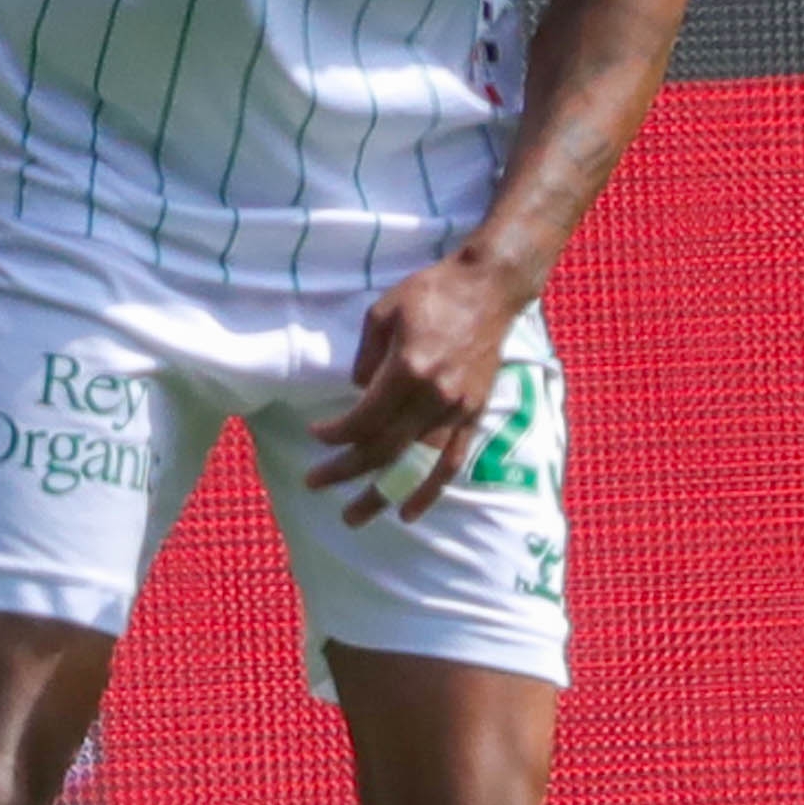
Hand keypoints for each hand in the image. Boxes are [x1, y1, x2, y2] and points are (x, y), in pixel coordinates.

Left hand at [306, 252, 531, 525]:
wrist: (488, 288)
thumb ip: (366, 356)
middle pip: (383, 447)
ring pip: (415, 464)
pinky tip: (409, 510)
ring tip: (355, 516)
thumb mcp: (383, 311)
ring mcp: (457, 409)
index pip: (364, 418)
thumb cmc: (431, 293)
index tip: (316, 436)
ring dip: (383, 493)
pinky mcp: (474, 414)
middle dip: (345, 470)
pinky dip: (429, 490)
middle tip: (315, 484)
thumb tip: (357, 391)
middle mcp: (433, 396)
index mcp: (408, 369)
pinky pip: (451, 461)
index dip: (336, 433)